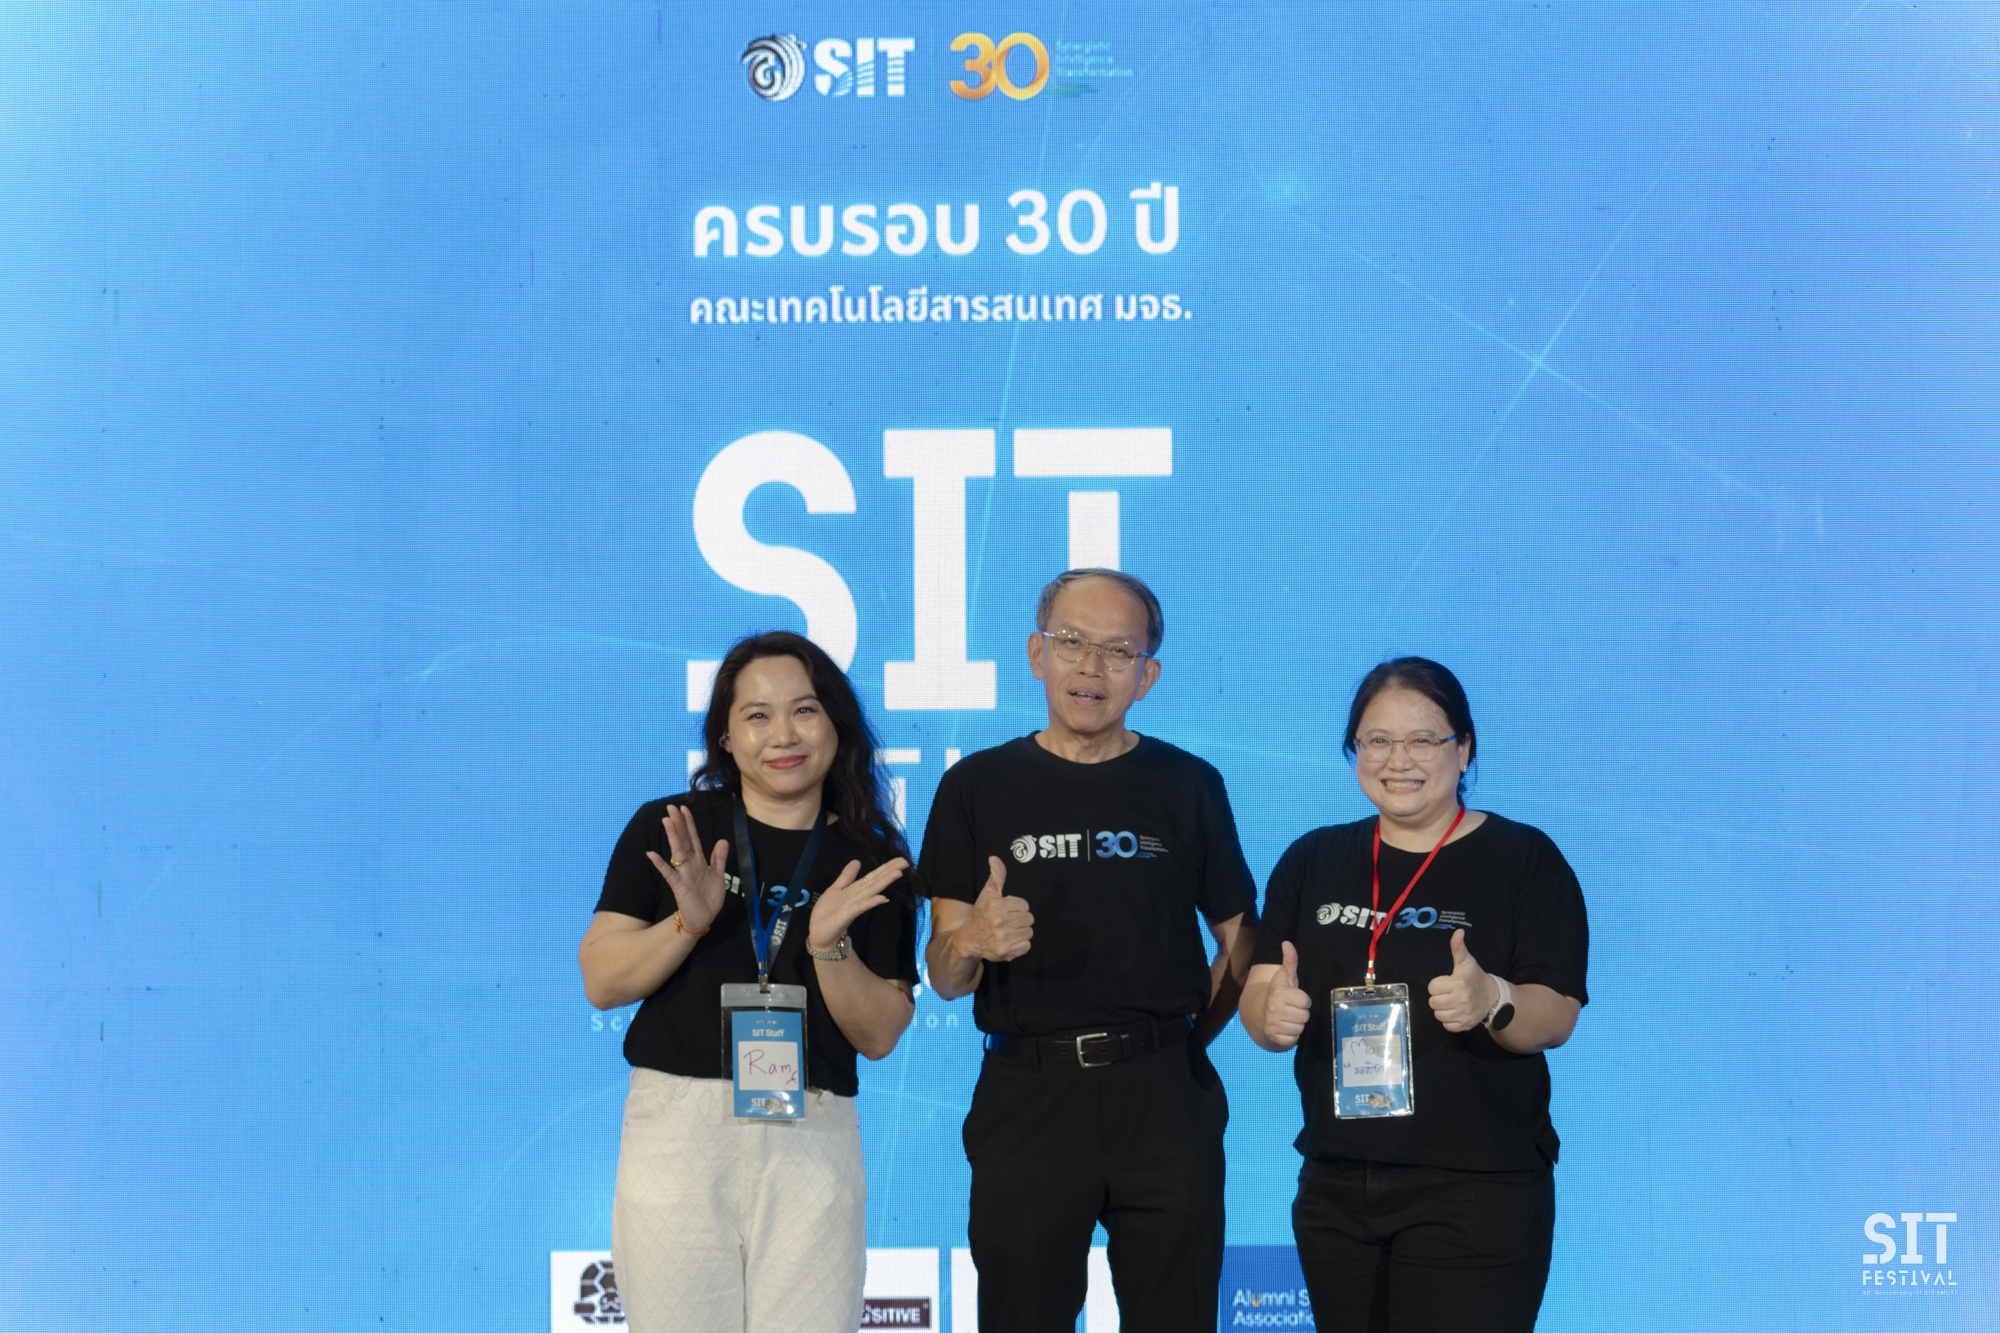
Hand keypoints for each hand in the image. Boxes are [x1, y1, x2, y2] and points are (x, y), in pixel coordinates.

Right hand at [644, 804, 730, 934]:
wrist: (703, 919)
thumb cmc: (709, 897)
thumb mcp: (718, 876)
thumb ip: (720, 858)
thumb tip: (722, 839)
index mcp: (700, 861)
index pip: (693, 838)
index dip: (690, 824)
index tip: (684, 808)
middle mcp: (690, 865)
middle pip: (683, 840)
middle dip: (679, 824)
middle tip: (671, 807)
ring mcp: (683, 874)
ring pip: (677, 852)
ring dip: (673, 837)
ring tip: (667, 821)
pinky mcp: (679, 887)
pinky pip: (669, 874)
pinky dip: (660, 864)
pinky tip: (652, 854)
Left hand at [807, 857, 909, 952]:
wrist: (818, 934)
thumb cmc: (827, 913)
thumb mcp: (835, 889)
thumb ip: (846, 876)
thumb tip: (857, 861)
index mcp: (855, 889)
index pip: (873, 876)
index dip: (885, 867)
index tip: (900, 859)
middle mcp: (858, 896)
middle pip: (876, 882)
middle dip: (889, 872)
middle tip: (905, 862)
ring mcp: (854, 906)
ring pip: (871, 892)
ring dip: (884, 883)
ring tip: (897, 873)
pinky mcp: (847, 915)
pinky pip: (860, 907)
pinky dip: (871, 902)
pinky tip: (882, 898)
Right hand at [951, 856, 1032, 961]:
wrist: (969, 940)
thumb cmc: (981, 914)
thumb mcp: (987, 894)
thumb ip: (996, 876)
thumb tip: (994, 858)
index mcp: (997, 906)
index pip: (1025, 905)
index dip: (1017, 907)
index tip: (1006, 911)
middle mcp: (1000, 922)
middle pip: (1029, 918)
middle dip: (1020, 920)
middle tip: (1008, 922)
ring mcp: (1003, 938)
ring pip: (1029, 932)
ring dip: (1021, 932)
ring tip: (1008, 931)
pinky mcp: (1006, 952)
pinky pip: (1027, 946)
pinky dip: (1020, 945)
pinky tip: (1009, 941)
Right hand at [1263, 941, 1311, 1049]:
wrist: (1256, 1013)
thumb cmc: (1277, 994)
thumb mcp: (1284, 977)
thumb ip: (1289, 961)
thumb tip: (1287, 942)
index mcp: (1278, 993)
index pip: (1306, 1001)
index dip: (1302, 999)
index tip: (1294, 998)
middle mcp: (1274, 1009)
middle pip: (1305, 1015)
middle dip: (1301, 1012)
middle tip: (1291, 1009)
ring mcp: (1273, 1025)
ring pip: (1301, 1027)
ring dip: (1297, 1024)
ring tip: (1287, 1018)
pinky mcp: (1274, 1038)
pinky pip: (1294, 1039)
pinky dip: (1292, 1036)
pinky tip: (1284, 1028)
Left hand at [1427, 929, 1499, 1032]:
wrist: (1493, 997)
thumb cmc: (1475, 977)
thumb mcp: (1466, 962)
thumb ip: (1458, 947)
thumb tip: (1458, 932)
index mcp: (1459, 983)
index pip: (1432, 987)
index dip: (1437, 985)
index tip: (1447, 983)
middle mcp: (1462, 999)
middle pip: (1433, 1002)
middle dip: (1438, 997)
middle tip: (1448, 993)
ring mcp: (1464, 1014)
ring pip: (1438, 1015)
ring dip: (1442, 1009)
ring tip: (1451, 1002)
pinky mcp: (1466, 1025)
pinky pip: (1446, 1025)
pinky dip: (1448, 1020)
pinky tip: (1455, 1011)